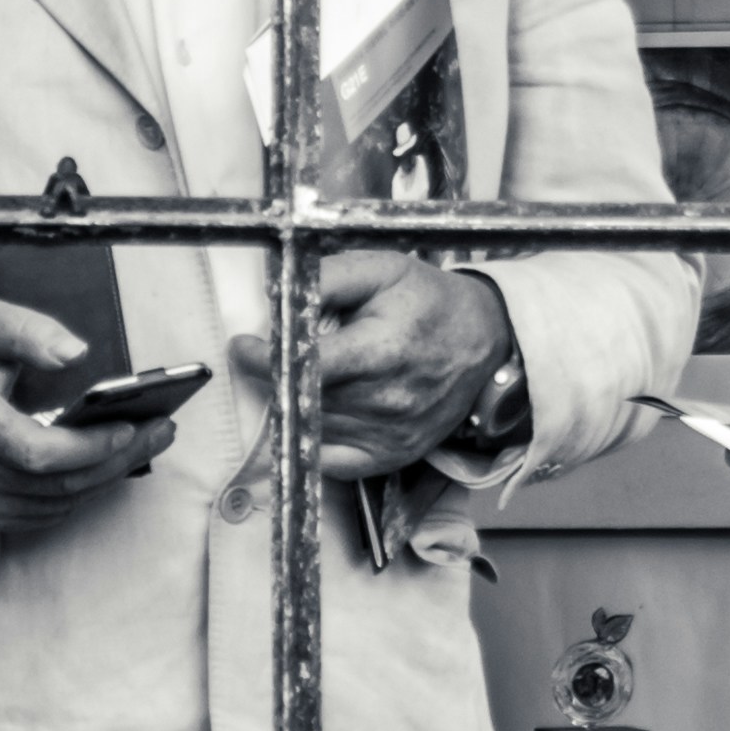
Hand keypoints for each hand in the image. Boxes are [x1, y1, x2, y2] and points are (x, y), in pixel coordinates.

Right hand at [0, 301, 171, 537]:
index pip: (36, 452)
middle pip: (59, 483)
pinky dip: (84, 490)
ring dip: (108, 476)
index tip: (129, 425)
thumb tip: (75, 353)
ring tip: (145, 442)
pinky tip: (109, 464)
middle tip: (160, 431)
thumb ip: (28, 331)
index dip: (88, 447)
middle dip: (119, 459)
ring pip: (60, 502)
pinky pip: (48, 512)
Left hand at [240, 251, 518, 476]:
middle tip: (279, 355)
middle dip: (280, 378)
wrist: (485, 340)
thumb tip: (276, 294)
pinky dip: (313, 439)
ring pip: (312, 427)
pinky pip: (330, 461)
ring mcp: (389, 435)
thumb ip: (327, 277)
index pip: (307, 368)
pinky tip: (317, 412)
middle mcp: (386, 401)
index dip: (265, 360)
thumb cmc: (428, 301)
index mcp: (381, 351)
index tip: (243, 346)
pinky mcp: (391, 456)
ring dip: (297, 405)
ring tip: (309, 376)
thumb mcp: (381, 269)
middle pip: (304, 399)